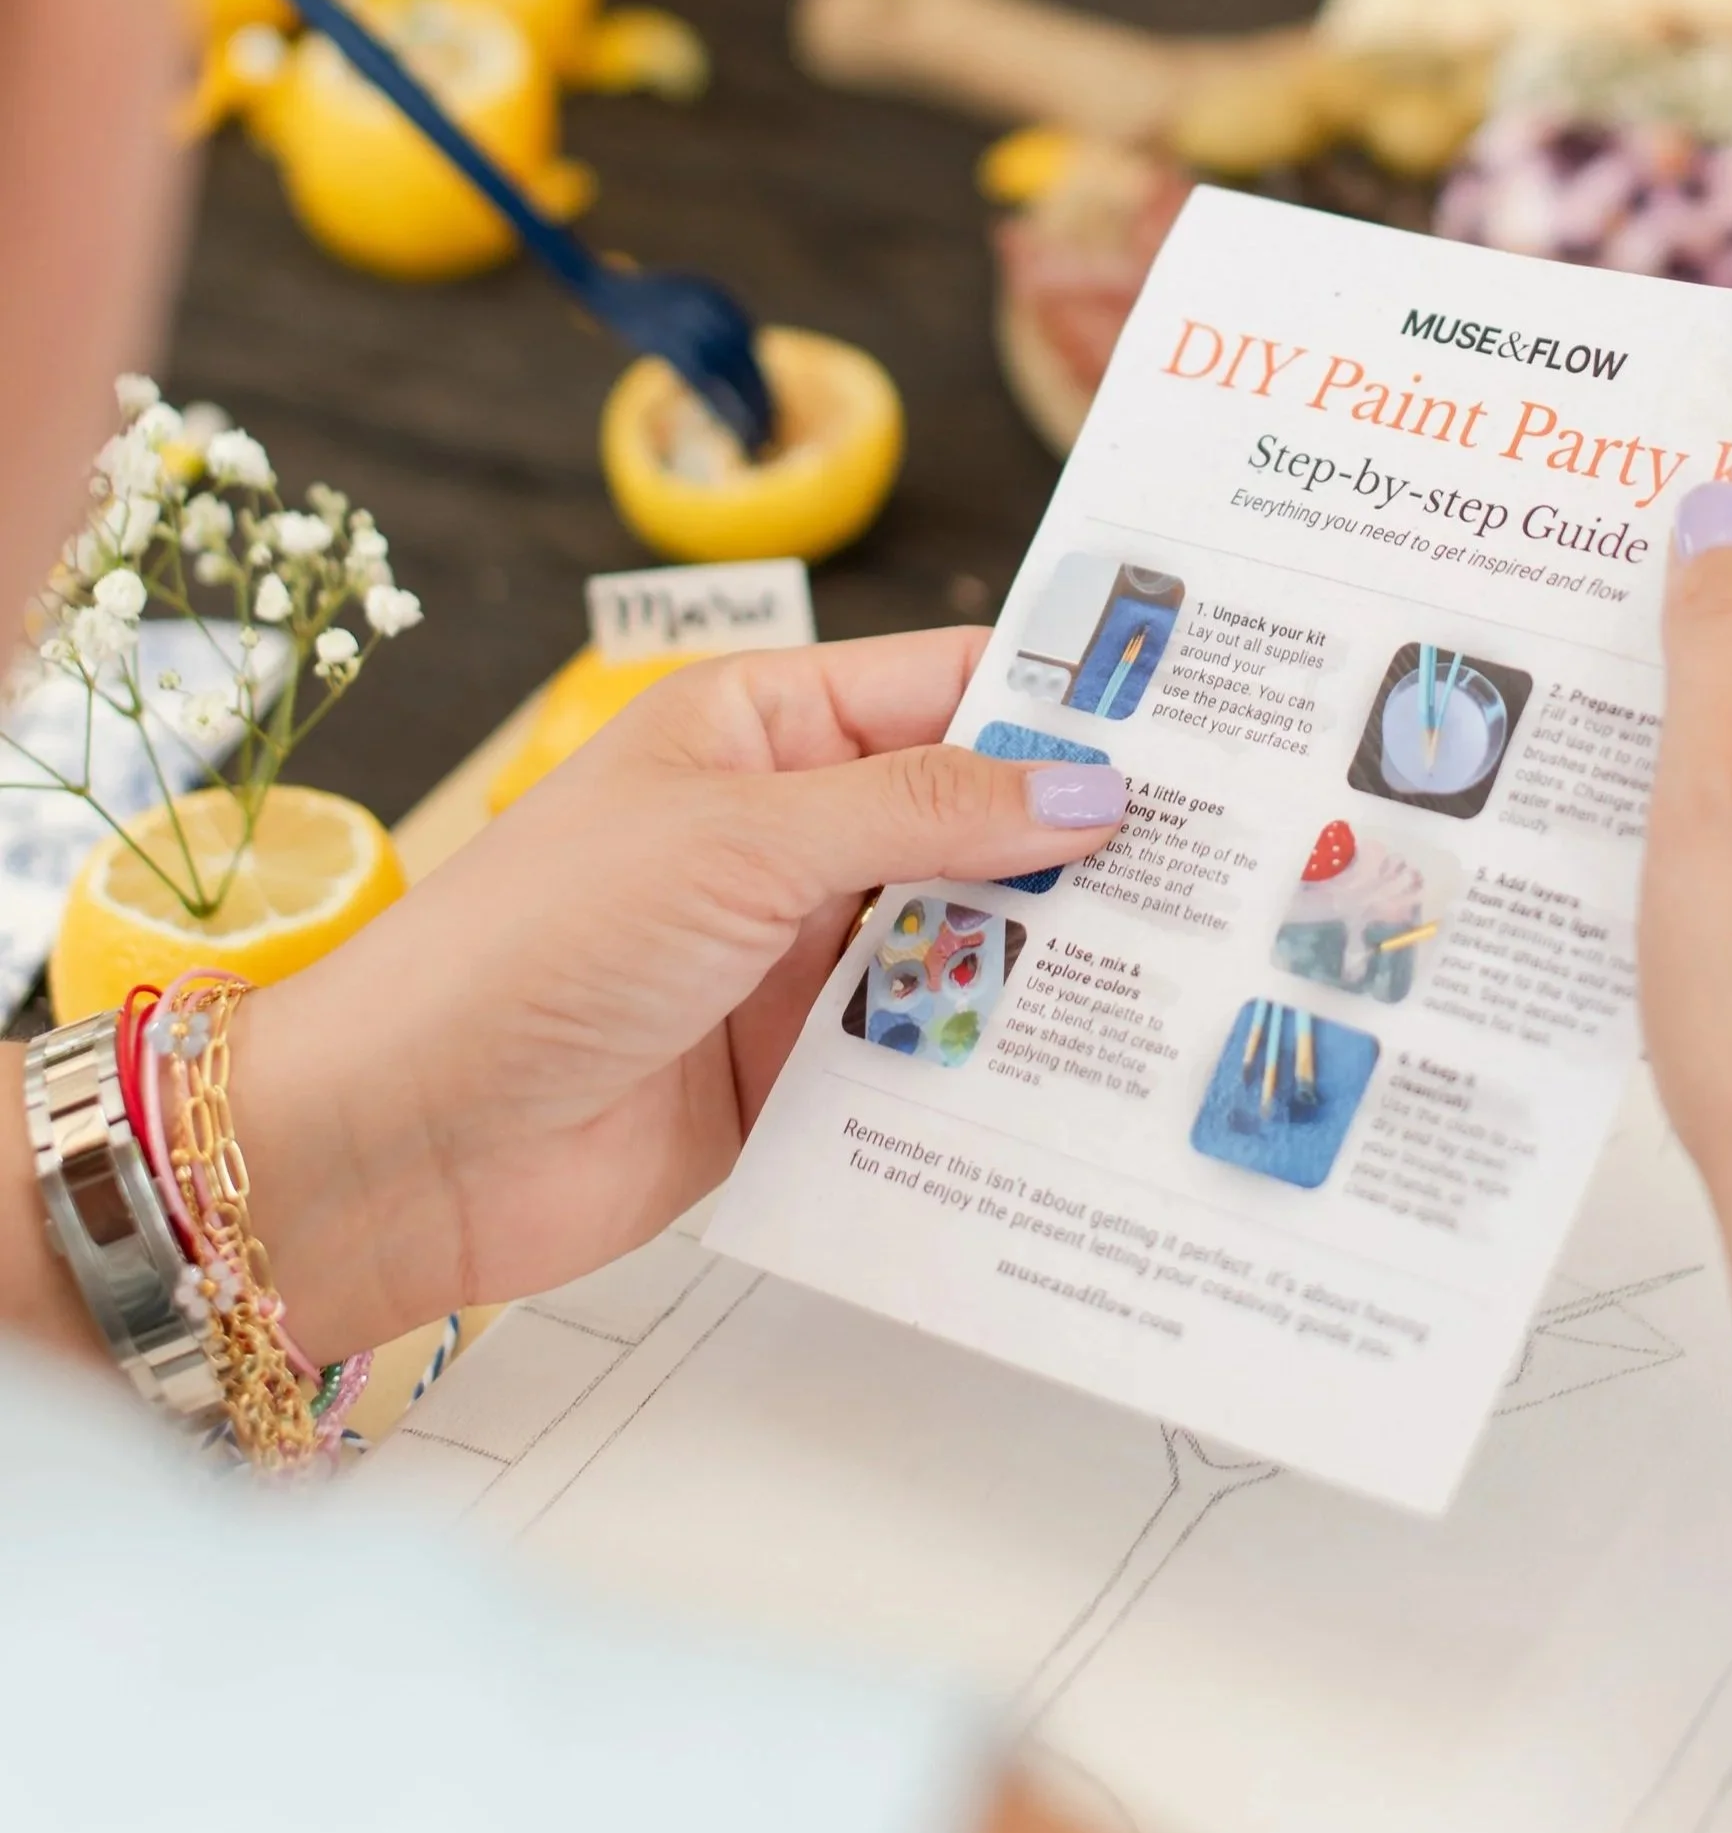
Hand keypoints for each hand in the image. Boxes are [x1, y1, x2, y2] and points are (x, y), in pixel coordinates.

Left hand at [235, 629, 1126, 1359]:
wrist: (402, 1145)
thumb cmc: (535, 945)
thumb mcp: (743, 842)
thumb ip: (927, 812)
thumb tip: (1090, 786)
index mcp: (765, 727)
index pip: (948, 687)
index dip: (1065, 701)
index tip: (1199, 726)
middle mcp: (791, 831)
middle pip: (974, 817)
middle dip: (1081, 839)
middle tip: (1229, 858)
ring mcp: (795, 951)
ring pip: (961, 936)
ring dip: (1047, 954)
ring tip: (1191, 965)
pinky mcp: (797, 1067)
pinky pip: (921, 1044)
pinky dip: (990, 1052)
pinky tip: (1088, 1066)